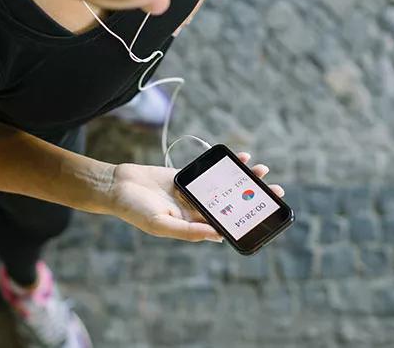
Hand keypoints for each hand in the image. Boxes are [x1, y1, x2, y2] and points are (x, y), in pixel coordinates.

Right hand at [107, 152, 284, 242]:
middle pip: (230, 203)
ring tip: (263, 171)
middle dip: (252, 196)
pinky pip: (211, 171)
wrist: (118, 185)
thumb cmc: (134, 210)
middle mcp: (195, 210)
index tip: (264, 214)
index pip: (225, 223)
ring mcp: (193, 192)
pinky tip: (241, 158)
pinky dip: (226, 165)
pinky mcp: (188, 176)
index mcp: (192, 226)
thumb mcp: (161, 224)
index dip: (245, 220)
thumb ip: (188, 231)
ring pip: (224, 185)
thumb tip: (217, 235)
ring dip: (243, 179)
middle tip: (275, 190)